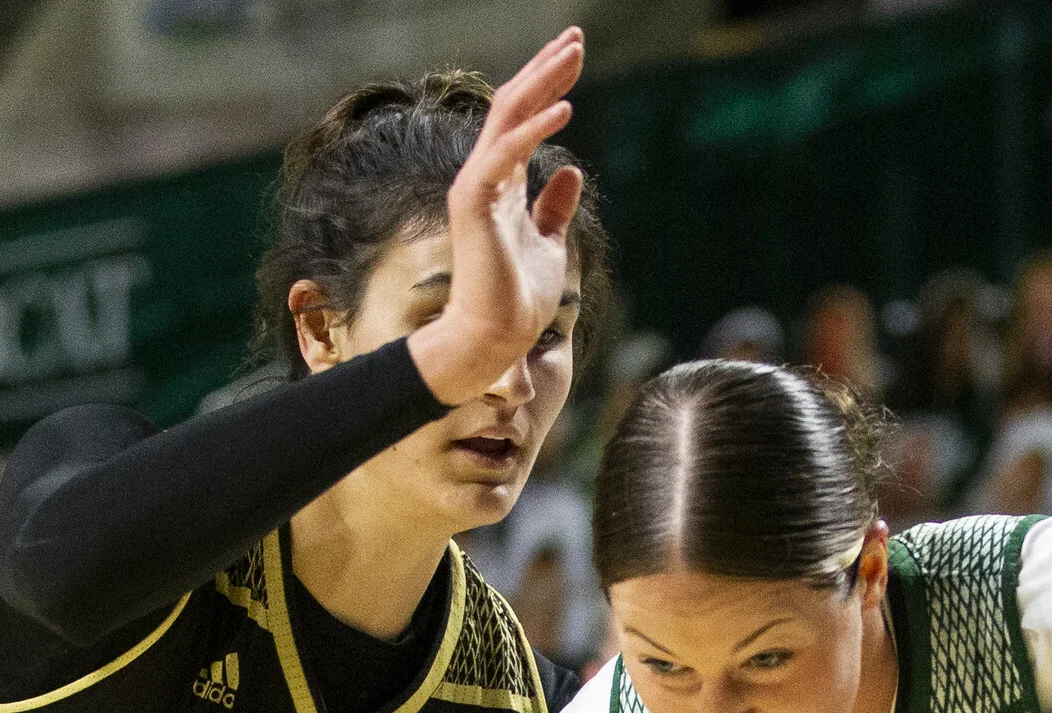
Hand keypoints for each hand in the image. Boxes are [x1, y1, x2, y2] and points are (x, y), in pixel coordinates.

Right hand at [406, 29, 585, 405]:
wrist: (495, 337)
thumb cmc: (517, 298)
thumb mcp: (548, 242)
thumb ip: (553, 206)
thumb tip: (569, 170)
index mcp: (501, 181)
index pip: (523, 118)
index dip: (549, 84)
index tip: (575, 54)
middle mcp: (484, 175)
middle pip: (514, 105)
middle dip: (546, 68)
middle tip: (576, 36)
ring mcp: (475, 186)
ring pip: (507, 118)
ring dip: (541, 82)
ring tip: (573, 54)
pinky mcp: (474, 204)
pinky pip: (505, 155)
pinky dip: (534, 130)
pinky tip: (564, 109)